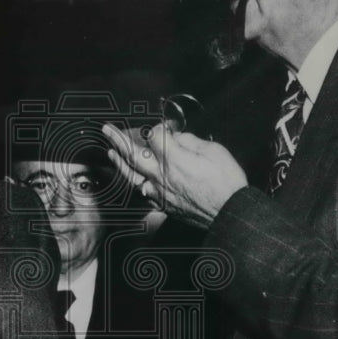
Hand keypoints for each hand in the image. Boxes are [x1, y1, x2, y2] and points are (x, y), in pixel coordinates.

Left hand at [102, 122, 246, 228]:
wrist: (230, 212)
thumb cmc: (226, 182)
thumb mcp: (213, 151)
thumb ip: (190, 141)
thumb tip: (177, 137)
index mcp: (173, 158)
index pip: (154, 135)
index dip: (160, 126)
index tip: (168, 126)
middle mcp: (162, 175)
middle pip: (132, 154)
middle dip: (118, 139)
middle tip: (107, 130)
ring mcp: (160, 192)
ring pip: (132, 175)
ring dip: (119, 162)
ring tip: (110, 152)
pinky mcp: (163, 205)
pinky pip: (142, 192)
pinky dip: (135, 182)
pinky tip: (131, 178)